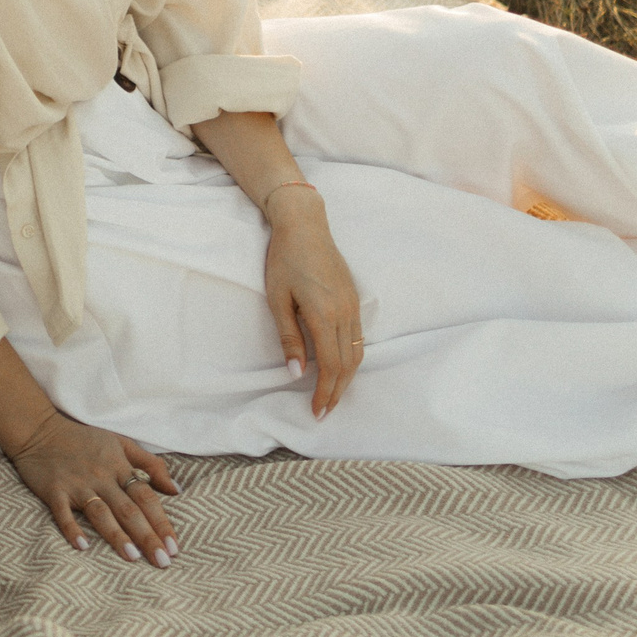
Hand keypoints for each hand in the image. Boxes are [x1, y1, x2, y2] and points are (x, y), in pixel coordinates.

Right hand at [5, 411, 180, 565]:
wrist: (40, 429)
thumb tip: (176, 489)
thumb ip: (150, 464)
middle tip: (162, 561)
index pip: (146, 497)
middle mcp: (101, 477)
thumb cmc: (84, 438)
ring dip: (117, 536)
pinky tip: (82, 546)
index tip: (174, 547)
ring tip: (132, 557)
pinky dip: (72, 529)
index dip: (161, 522)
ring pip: (101, 513)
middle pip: (128, 510)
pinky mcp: (54, 491)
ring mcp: (77, 485)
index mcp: (119, 466)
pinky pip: (63, 513)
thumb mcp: (121, 442)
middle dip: (147, 536)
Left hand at [263, 187, 363, 417]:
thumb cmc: (285, 259)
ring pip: (357, 353)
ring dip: (346, 378)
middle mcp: (345, 312)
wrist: (304, 224)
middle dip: (337, 392)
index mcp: (324, 314)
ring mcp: (353, 305)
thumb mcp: (278, 299)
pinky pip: (358, 337)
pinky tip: (339, 366)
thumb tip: (297, 373)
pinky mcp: (354, 298)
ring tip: (332, 395)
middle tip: (324, 411)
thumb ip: (289, 338)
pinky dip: (351, 358)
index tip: (317, 411)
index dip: (325, 392)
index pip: (331, 366)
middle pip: (348, 365)